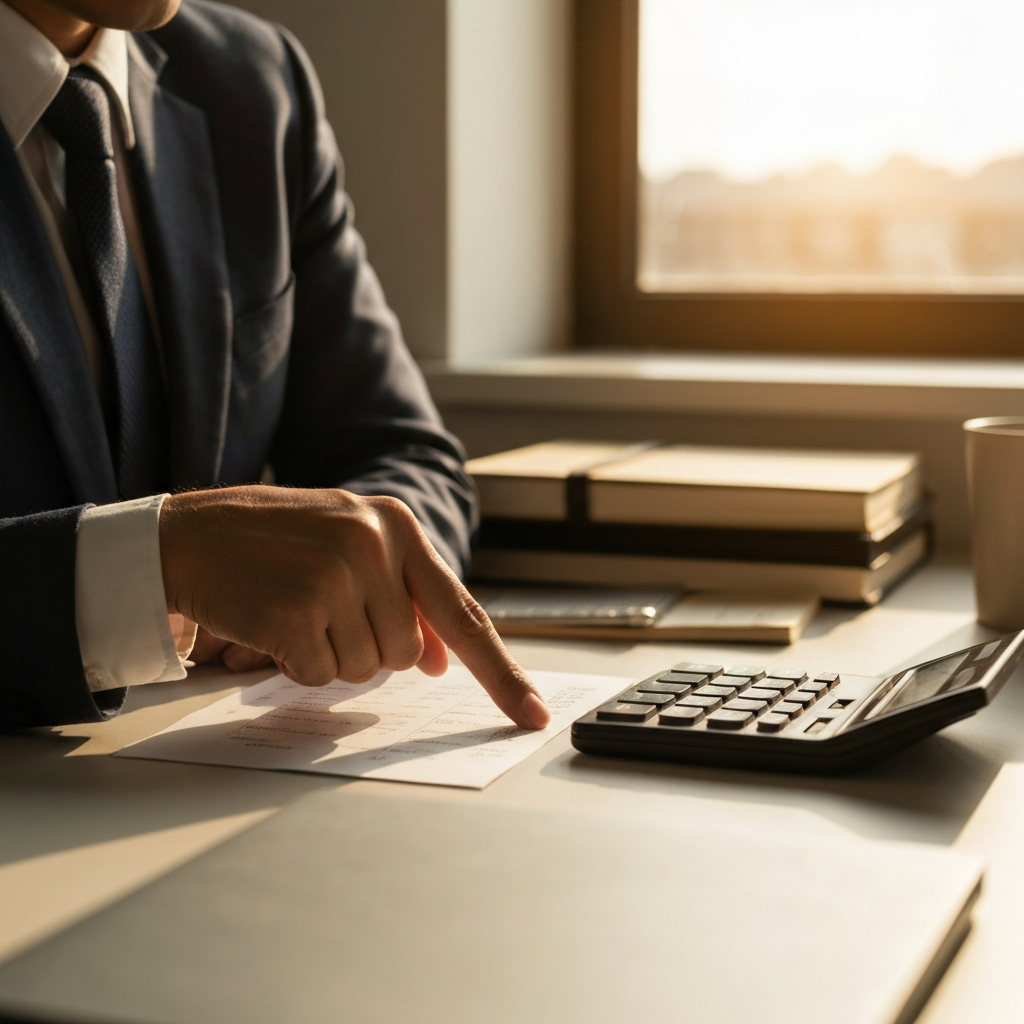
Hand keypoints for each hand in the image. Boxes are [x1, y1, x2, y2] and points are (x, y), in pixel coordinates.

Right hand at [159, 485, 549, 728]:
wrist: (190, 534)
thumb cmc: (276, 542)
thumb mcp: (351, 545)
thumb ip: (405, 596)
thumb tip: (442, 660)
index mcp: (398, 525)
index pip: (464, 613)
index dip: (501, 672)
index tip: (533, 715)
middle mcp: (375, 545)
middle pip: (408, 653)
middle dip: (372, 649)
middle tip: (327, 611)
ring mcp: (336, 577)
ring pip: (368, 669)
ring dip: (334, 655)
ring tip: (299, 608)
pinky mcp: (296, 611)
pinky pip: (322, 677)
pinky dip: (300, 663)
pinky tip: (276, 622)